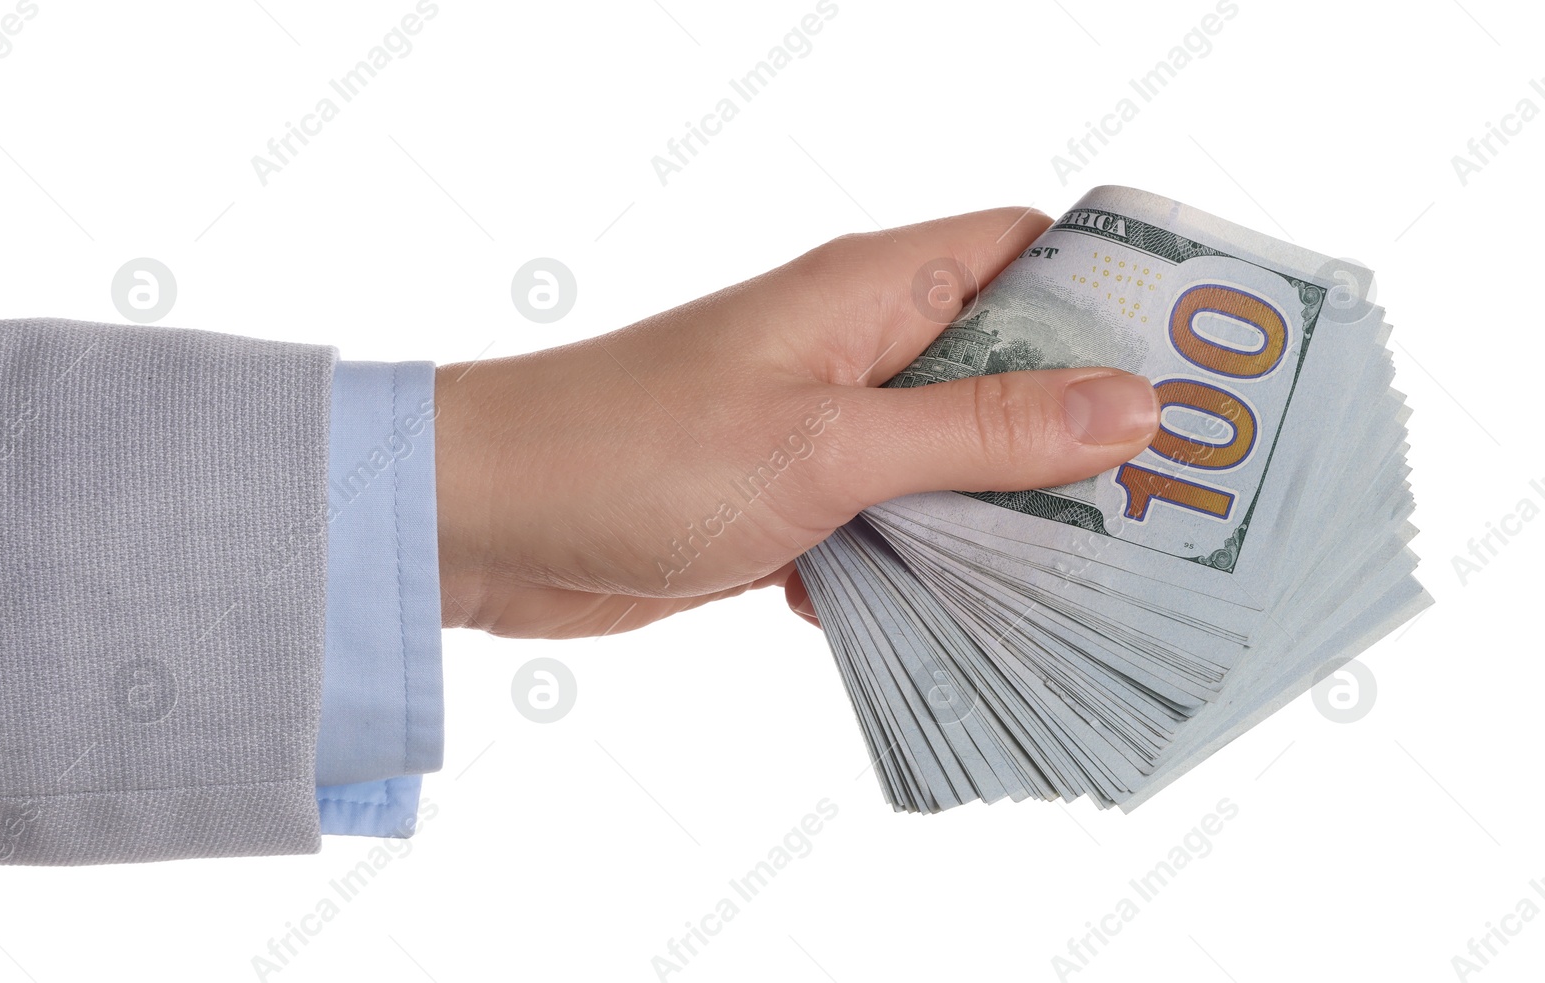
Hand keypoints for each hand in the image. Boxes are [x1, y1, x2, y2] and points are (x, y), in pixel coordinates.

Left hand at [433, 207, 1159, 637]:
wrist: (486, 521)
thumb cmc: (638, 452)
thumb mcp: (832, 444)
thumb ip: (980, 430)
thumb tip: (1130, 408)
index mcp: (874, 289)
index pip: (1028, 255)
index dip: (1120, 299)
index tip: (1206, 368)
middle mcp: (855, 347)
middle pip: (1005, 368)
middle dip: (1080, 428)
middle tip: (1174, 501)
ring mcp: (822, 427)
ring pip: (952, 459)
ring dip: (1003, 514)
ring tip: (1092, 574)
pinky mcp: (789, 502)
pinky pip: (890, 526)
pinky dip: (921, 566)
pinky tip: (949, 615)